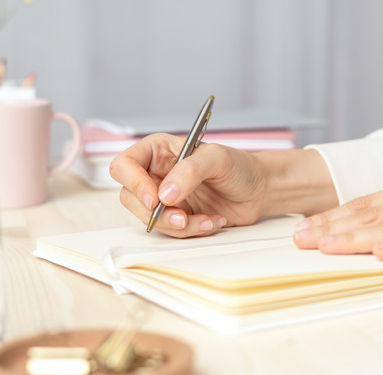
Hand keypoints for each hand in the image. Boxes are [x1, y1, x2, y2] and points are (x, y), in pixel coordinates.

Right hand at [110, 134, 268, 237]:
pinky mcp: (175, 217)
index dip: (134, 183)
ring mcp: (163, 198)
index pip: (124, 165)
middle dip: (156, 213)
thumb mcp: (217, 158)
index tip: (155, 198)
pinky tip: (212, 221)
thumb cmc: (239, 166)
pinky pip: (170, 231)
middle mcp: (155, 174)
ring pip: (149, 219)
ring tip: (207, 219)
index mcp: (157, 151)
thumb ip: (190, 171)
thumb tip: (165, 193)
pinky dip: (191, 231)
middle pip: (130, 197)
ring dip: (178, 225)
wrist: (258, 190)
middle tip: (182, 216)